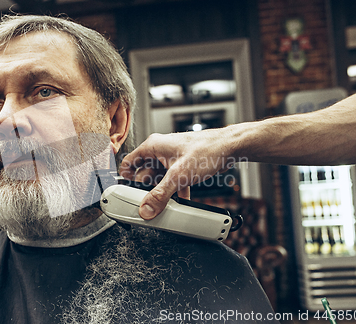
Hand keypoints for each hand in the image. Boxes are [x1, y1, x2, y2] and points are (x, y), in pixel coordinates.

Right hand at [119, 130, 233, 218]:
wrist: (230, 147)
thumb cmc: (207, 149)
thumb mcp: (179, 175)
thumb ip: (160, 194)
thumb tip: (146, 208)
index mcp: (153, 146)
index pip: (128, 163)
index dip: (125, 179)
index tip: (125, 194)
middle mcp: (160, 151)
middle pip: (143, 174)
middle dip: (146, 189)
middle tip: (148, 202)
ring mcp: (171, 159)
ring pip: (158, 179)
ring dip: (162, 191)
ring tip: (164, 202)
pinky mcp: (181, 166)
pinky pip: (172, 181)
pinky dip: (174, 192)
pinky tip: (179, 201)